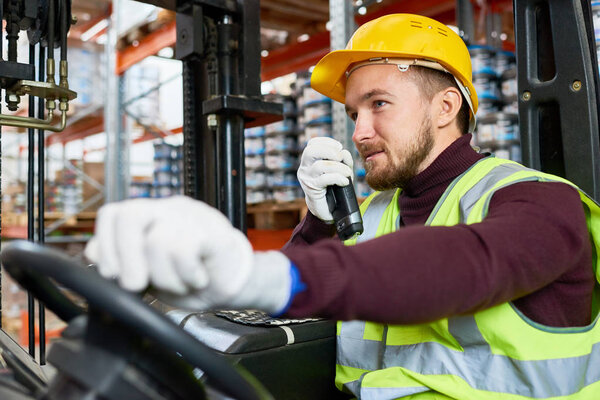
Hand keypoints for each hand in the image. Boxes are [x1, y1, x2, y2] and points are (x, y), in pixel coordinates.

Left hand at [84, 196, 291, 312]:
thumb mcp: (149, 274)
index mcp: (149, 217)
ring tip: (180, 282)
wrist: (235, 283)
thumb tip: (93, 251)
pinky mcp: (212, 231)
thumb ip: (122, 262)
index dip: (106, 246)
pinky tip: (196, 277)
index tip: (112, 275)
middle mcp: (167, 210)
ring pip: (157, 242)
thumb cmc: (191, 276)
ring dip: (165, 276)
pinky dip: (186, 274)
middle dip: (126, 259)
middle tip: (136, 285)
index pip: (113, 214)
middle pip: (130, 216)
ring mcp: (191, 217)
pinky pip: (184, 250)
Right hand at [298, 137, 353, 221]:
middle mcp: (305, 167)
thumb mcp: (341, 171)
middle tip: (340, 158)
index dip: (327, 142)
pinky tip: (344, 182)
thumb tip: (344, 153)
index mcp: (310, 160)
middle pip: (310, 151)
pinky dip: (337, 178)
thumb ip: (343, 160)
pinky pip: (324, 179)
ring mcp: (306, 178)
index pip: (312, 143)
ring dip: (338, 167)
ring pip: (320, 166)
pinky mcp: (311, 189)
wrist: (328, 209)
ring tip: (347, 173)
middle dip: (329, 151)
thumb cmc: (334, 188)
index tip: (339, 147)